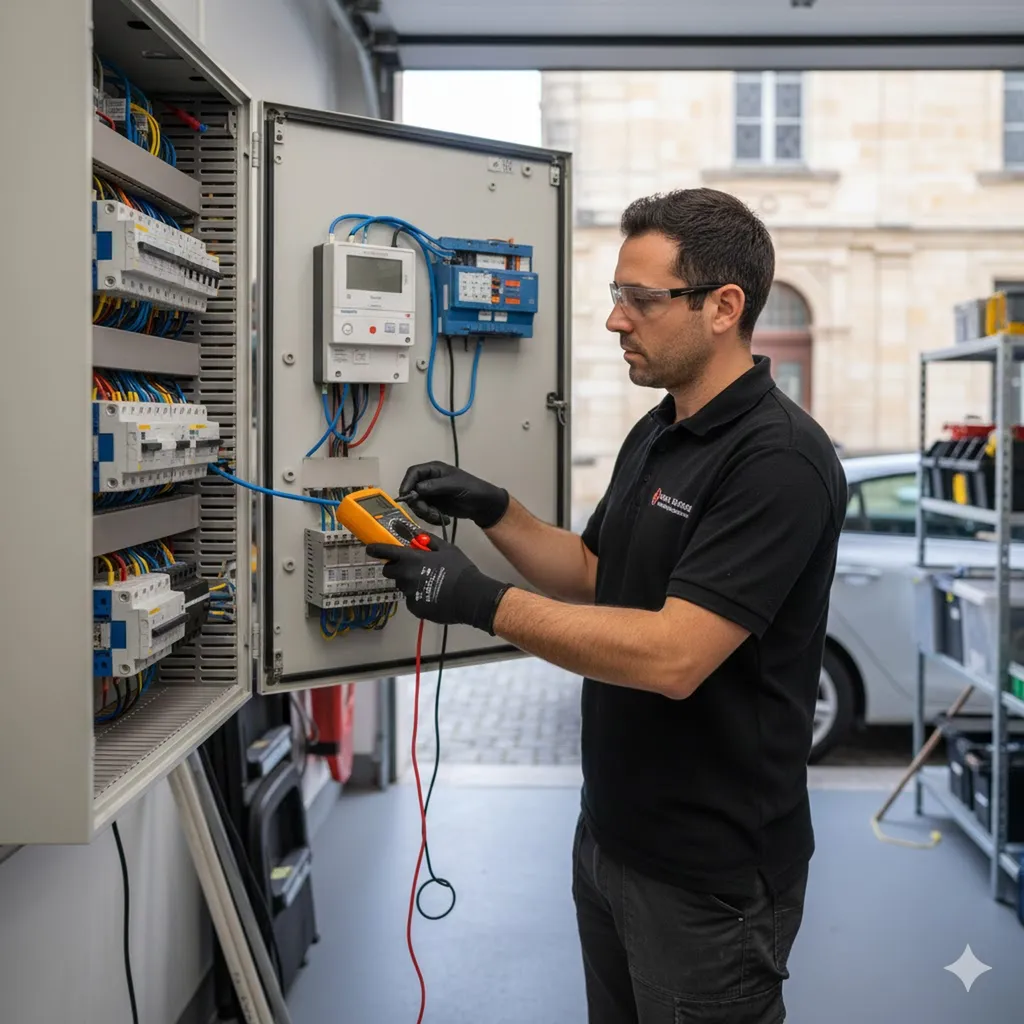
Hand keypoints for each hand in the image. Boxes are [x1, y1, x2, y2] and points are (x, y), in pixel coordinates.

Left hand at [366, 534, 512, 632]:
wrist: (471, 596)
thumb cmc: (460, 570)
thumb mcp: (447, 548)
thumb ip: (427, 540)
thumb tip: (415, 532)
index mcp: (413, 559)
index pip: (387, 552)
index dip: (376, 549)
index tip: (370, 549)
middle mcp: (406, 576)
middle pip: (390, 571)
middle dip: (397, 568)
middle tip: (412, 568)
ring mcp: (409, 593)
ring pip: (402, 585)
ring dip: (410, 582)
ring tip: (429, 582)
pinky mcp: (415, 607)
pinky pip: (411, 599)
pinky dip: (418, 596)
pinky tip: (433, 594)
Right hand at [398, 461, 508, 528]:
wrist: (483, 505)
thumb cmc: (472, 489)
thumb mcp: (454, 485)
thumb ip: (435, 486)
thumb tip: (417, 488)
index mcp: (434, 470)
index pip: (414, 473)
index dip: (407, 483)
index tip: (405, 495)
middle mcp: (429, 481)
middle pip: (411, 490)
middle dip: (417, 503)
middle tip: (428, 512)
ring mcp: (430, 494)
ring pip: (416, 503)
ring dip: (424, 512)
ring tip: (438, 516)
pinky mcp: (433, 505)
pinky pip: (424, 512)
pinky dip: (430, 517)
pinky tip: (441, 519)